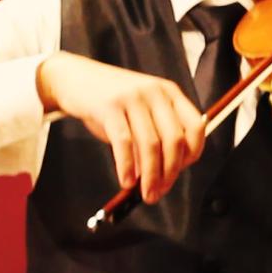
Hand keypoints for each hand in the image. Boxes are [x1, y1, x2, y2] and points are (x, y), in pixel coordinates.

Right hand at [36, 51, 204, 203]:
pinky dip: (127, 166)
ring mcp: (133, 96)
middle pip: (174, 139)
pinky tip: (126, 181)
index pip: (196, 125)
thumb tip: (164, 177)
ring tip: (146, 194)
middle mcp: (154, 92)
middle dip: (169, 172)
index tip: (180, 172)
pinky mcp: (110, 105)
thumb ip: (155, 135)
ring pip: (150, 144)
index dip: (193, 153)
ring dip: (150, 176)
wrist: (76, 78)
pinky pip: (124, 142)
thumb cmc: (111, 102)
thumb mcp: (140, 110)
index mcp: (169, 92)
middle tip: (159, 192)